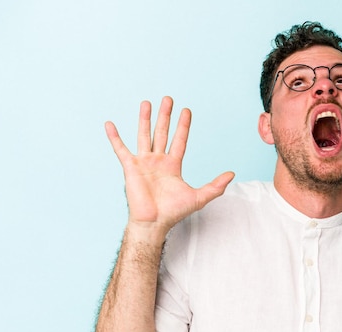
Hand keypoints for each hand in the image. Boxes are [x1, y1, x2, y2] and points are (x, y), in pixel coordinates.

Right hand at [106, 96, 233, 234]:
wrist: (154, 222)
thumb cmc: (174, 212)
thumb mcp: (199, 197)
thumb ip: (215, 186)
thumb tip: (232, 174)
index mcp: (173, 165)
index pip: (179, 140)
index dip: (183, 126)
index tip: (186, 111)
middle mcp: (158, 161)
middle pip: (162, 133)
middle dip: (166, 116)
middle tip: (168, 98)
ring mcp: (143, 163)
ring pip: (144, 135)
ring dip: (145, 119)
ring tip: (146, 103)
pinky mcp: (130, 168)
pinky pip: (121, 149)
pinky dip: (114, 137)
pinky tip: (109, 124)